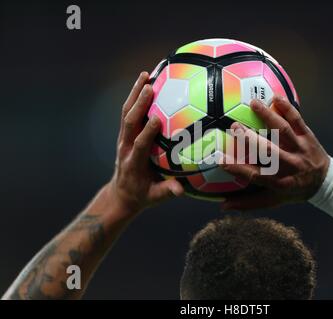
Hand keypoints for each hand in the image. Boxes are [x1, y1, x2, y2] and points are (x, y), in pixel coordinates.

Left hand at [106, 72, 183, 214]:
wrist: (121, 195)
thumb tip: (180, 190)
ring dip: (134, 94)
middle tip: (150, 87)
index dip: (147, 132)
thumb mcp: (154, 197)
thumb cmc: (142, 195)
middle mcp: (125, 147)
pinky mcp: (124, 135)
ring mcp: (123, 139)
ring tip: (145, 76)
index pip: (139, 145)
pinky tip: (145, 83)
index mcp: (133, 163)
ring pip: (126, 113)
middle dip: (138, 104)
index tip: (157, 119)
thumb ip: (167, 191)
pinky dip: (135, 97)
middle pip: (129, 123)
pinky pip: (128, 113)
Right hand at [221, 95, 328, 210]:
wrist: (326, 183)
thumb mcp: (273, 201)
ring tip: (253, 103)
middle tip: (234, 126)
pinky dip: (288, 109)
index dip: (237, 168)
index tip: (219, 159)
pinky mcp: (308, 137)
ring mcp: (299, 149)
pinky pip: (298, 121)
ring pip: (283, 131)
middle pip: (269, 151)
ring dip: (268, 117)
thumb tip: (222, 206)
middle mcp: (289, 165)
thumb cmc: (294, 191)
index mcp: (279, 182)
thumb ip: (248, 203)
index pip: (254, 176)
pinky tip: (276, 98)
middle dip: (251, 138)